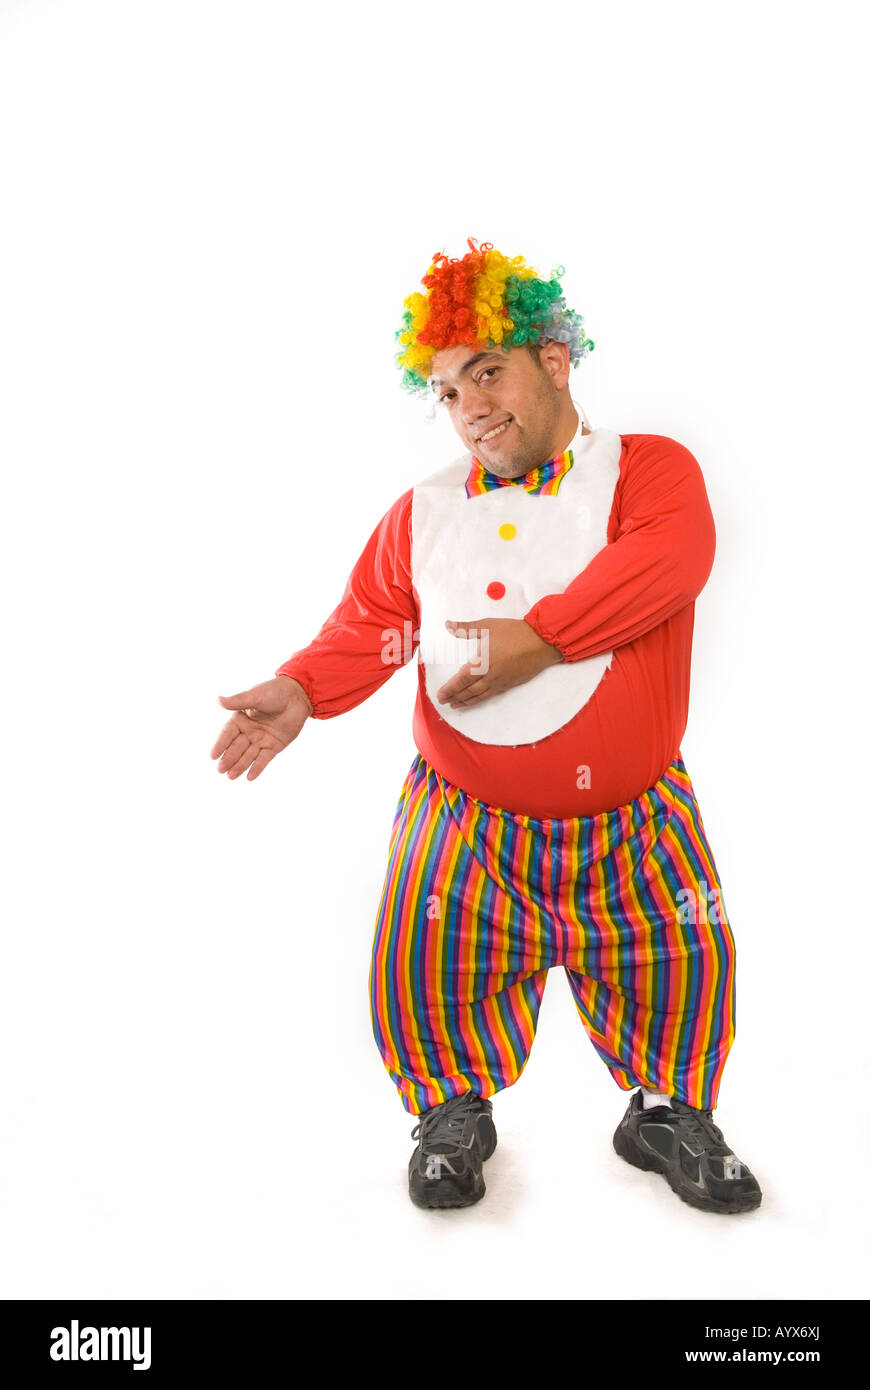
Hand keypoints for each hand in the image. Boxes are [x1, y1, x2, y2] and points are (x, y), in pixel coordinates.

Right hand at [210, 676, 312, 780]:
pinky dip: (257, 768)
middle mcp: (249, 731)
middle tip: (220, 770)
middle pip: (236, 747)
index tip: (212, 756)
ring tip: (230, 777)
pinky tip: (249, 777)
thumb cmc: (275, 691)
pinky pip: (264, 759)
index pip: (228, 734)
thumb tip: (217, 700)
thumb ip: (237, 701)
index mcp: (241, 718)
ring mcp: (261, 739)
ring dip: (239, 766)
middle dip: (229, 759)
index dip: (220, 745)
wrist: (298, 696)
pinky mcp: (274, 746)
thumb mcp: (255, 696)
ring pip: (248, 755)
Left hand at [436, 617, 562, 709]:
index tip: (439, 695)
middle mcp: (490, 676)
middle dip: (454, 697)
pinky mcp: (510, 684)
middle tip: (443, 701)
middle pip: (468, 691)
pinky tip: (477, 699)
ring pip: (479, 696)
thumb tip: (447, 625)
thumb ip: (466, 628)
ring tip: (456, 705)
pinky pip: (491, 695)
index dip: (449, 689)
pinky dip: (480, 700)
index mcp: (483, 662)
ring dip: (466, 701)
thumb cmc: (515, 632)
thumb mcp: (488, 625)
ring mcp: (501, 682)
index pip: (461, 680)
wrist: (542, 642)